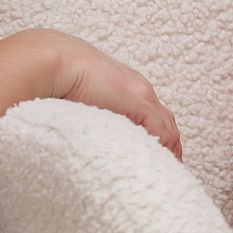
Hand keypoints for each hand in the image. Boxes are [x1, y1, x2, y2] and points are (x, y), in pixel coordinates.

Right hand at [35, 30, 180, 156]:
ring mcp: (142, 95)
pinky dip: (160, 145)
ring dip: (168, 151)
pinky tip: (154, 159)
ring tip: (162, 170)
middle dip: (171, 148)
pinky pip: (158, 127)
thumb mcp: (89, 100)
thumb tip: (101, 136)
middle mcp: (142, 90)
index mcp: (131, 88)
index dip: (163, 139)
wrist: (60, 62)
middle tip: (168, 169)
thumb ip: (102, 113)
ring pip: (168, 127)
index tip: (160, 158)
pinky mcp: (138, 101)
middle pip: (169, 122)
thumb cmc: (65, 79)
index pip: (158, 116)